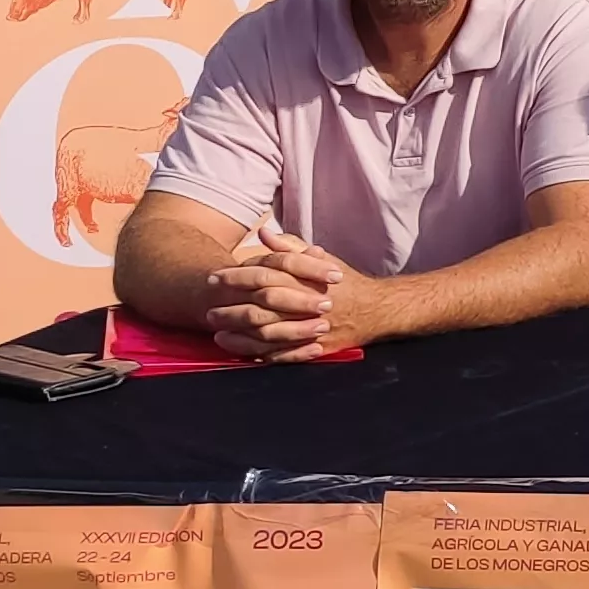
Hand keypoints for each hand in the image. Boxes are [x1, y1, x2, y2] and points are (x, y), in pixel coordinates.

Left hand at [203, 229, 354, 362]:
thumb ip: (291, 248)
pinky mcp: (317, 348)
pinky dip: (261, 354)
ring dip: (240, 335)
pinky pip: (284, 354)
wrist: (378, 309)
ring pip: (268, 334)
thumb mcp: (322, 260)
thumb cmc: (345, 283)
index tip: (215, 279)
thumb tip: (264, 234)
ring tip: (218, 333)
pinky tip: (243, 352)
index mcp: (308, 279)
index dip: (237, 277)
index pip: (266, 274)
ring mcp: (313, 328)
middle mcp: (309, 303)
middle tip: (209, 310)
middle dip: (232, 308)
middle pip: (263, 306)